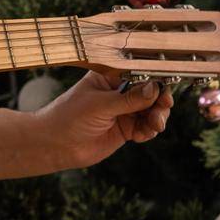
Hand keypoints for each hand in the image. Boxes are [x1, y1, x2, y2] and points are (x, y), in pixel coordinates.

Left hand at [27, 71, 173, 170]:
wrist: (55, 144)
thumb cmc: (69, 117)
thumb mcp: (100, 104)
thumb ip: (129, 98)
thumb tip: (155, 88)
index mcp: (110, 77)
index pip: (138, 74)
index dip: (155, 81)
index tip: (164, 89)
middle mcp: (118, 92)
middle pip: (150, 93)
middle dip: (160, 102)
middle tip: (162, 110)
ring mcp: (123, 111)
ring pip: (151, 111)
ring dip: (157, 118)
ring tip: (154, 125)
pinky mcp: (125, 129)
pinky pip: (145, 128)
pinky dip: (149, 131)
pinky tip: (142, 135)